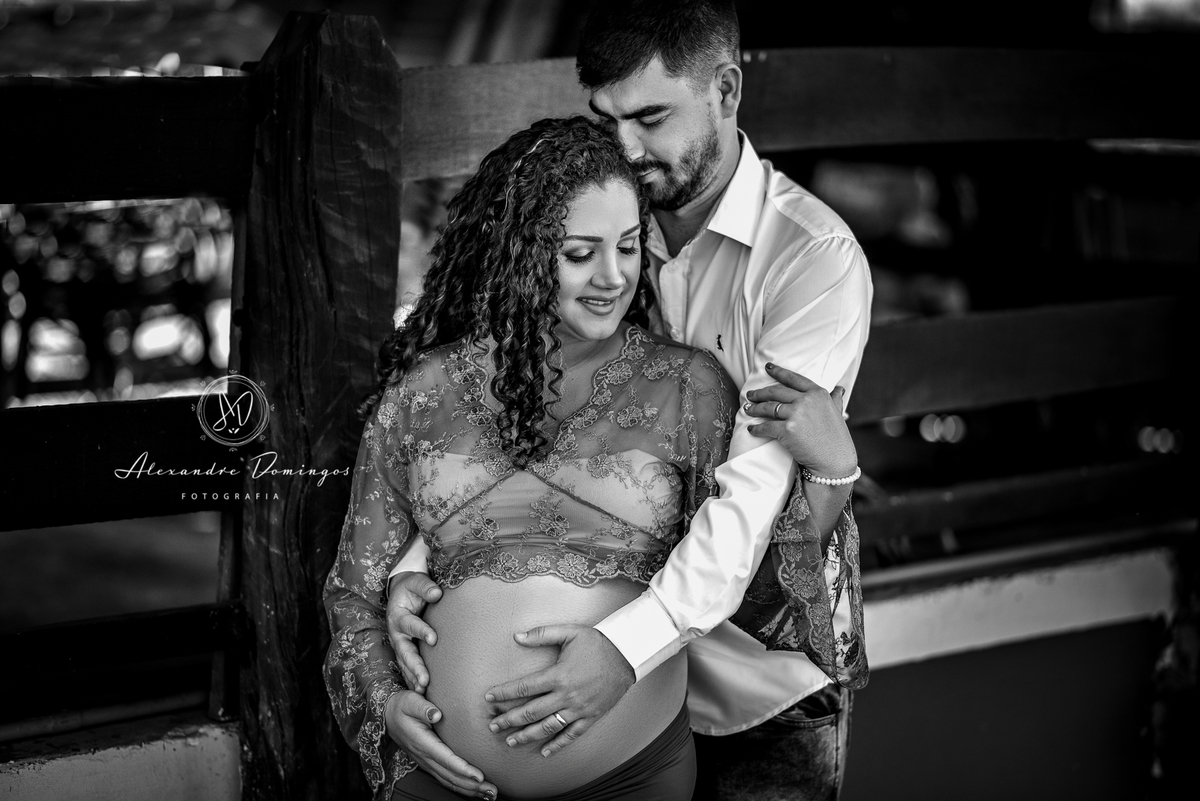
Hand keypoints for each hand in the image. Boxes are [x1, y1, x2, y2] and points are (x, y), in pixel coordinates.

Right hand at [385, 690, 497, 799]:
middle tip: (492, 791)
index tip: (479, 776)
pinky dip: (461, 786)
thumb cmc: (402, 706)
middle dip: (472, 786)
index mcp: (422, 742)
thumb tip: (437, 714)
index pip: (445, 759)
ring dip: (469, 790)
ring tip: (489, 794)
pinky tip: (475, 789)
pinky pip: (446, 778)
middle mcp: (425, 756)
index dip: (462, 769)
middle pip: (450, 776)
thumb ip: (423, 708)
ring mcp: (427, 762)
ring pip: (449, 781)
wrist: (388, 716)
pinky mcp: (429, 763)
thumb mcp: (410, 701)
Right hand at [387, 571, 442, 692]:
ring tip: (423, 691)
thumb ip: (425, 587)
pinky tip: (421, 694)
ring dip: (413, 678)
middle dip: (414, 666)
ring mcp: (399, 645)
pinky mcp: (404, 652)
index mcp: (398, 615)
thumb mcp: (416, 581)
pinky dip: (413, 681)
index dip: (421, 631)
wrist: (401, 594)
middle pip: (405, 652)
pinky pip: (407, 669)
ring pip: (405, 664)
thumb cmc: (411, 588)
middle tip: (425, 680)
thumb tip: (437, 593)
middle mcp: (396, 634)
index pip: (410, 624)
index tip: (433, 639)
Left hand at [483, 625, 633, 756]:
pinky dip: (557, 745)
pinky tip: (544, 751)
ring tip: (510, 740)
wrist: (627, 655)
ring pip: (547, 727)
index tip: (489, 698)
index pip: (524, 688)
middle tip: (493, 725)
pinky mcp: (590, 717)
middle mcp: (566, 695)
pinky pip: (571, 735)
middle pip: (530, 712)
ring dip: (526, 735)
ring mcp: (578, 709)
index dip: (504, 694)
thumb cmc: (598, 642)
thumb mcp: (570, 632)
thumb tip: (517, 636)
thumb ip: (542, 634)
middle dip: (508, 720)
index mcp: (558, 675)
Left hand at [743, 363, 856, 477]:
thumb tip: (839, 388)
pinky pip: (766, 427)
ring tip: (747, 409)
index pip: (793, 379)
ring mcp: (796, 414)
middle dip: (760, 393)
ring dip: (754, 408)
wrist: (834, 460)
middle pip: (776, 392)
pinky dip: (756, 428)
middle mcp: (806, 400)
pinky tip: (751, 429)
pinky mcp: (787, 430)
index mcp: (817, 393)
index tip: (768, 367)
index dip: (778, 372)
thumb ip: (835, 399)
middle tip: (750, 394)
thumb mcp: (838, 412)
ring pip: (768, 407)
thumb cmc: (836, 438)